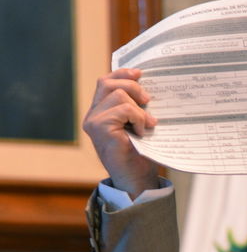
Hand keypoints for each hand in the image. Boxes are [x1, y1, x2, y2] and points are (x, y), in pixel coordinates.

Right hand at [82, 68, 159, 198]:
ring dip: (139, 108)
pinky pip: (123, 109)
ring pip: (117, 95)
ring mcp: (93, 122)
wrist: (138, 179)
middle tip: (148, 101)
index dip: (122, 73)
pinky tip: (142, 132)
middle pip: (107, 82)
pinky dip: (138, 118)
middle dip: (132, 86)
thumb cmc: (141, 154)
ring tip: (147, 125)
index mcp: (100, 111)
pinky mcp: (99, 129)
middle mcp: (92, 115)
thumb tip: (149, 84)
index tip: (140, 72)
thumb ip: (136, 106)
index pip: (105, 82)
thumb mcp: (139, 124)